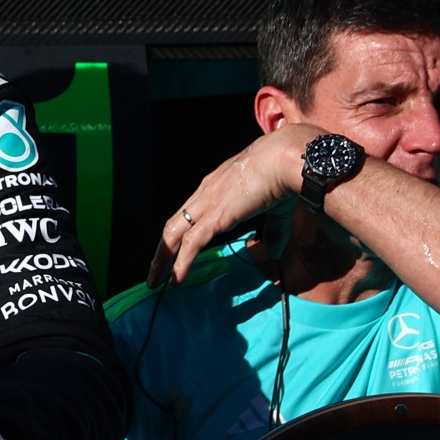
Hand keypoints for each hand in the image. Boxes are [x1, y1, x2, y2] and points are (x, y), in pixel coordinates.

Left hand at [149, 123, 319, 286]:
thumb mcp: (276, 208)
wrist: (285, 158)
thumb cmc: (284, 175)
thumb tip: (273, 251)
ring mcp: (207, 204)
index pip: (188, 215)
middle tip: (154, 274)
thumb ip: (273, 231)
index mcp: (215, 188)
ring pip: (173, 235)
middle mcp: (204, 194)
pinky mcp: (215, 216)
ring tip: (155, 281)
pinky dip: (181, 262)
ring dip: (163, 260)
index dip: (178, 236)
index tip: (172, 253)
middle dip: (162, 252)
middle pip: (172, 226)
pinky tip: (176, 279)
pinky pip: (192, 243)